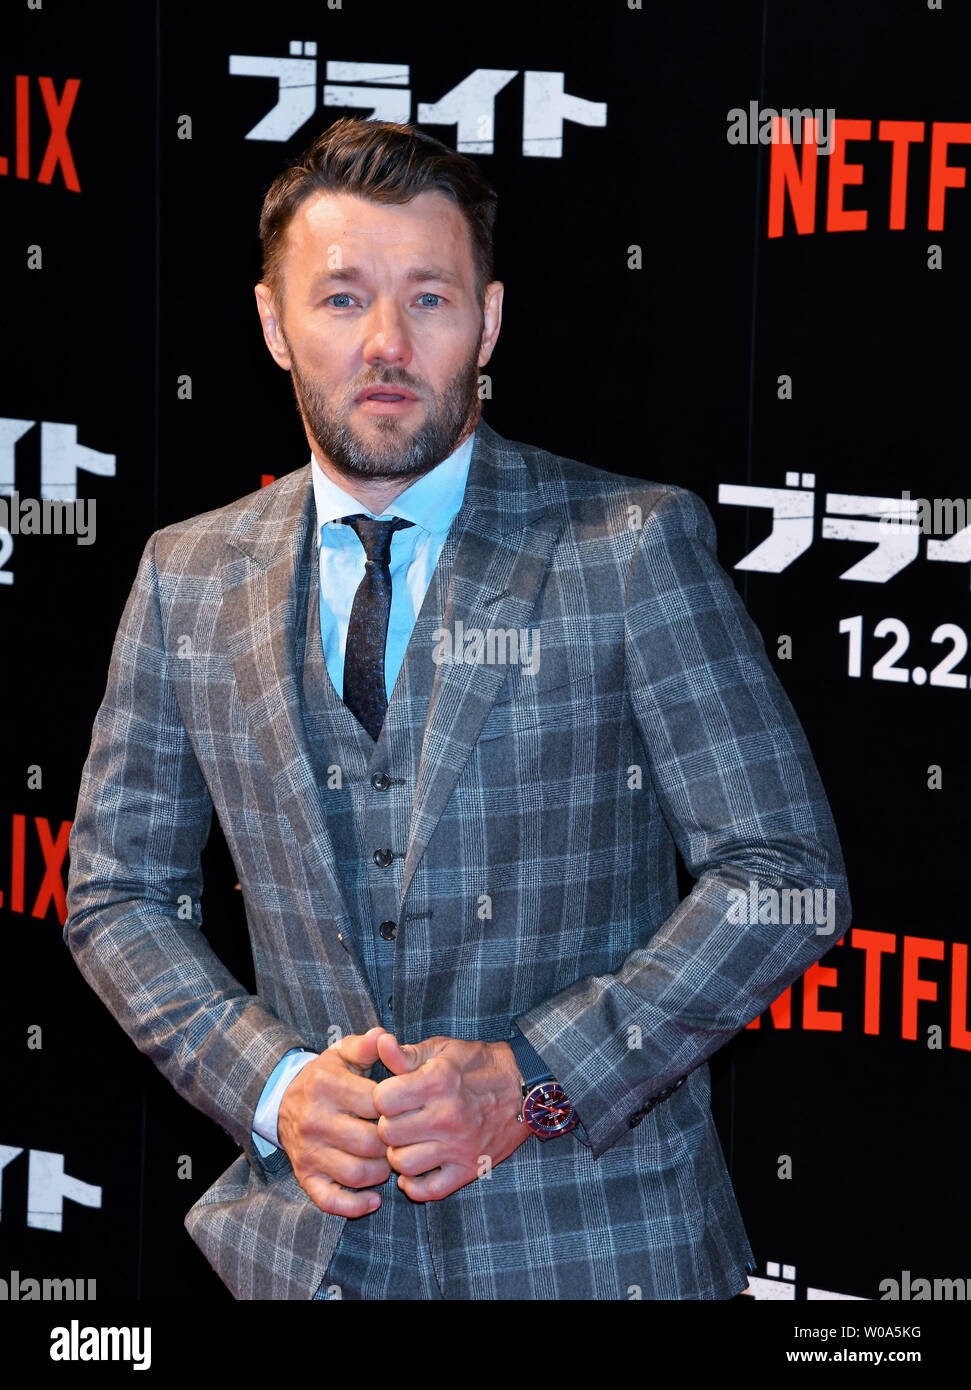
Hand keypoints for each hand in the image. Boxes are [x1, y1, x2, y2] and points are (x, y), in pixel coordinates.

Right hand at [276, 1026, 392, 1217]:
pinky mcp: (305, 1176)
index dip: (398, 1109)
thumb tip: (383, 1037)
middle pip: (371, 1143)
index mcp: (327, 1086)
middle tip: (400, 1138)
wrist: (281, 1099)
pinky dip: (355, 1205)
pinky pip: (331, 1200)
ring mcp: (309, 1152)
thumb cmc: (324, 1076)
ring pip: (358, 1174)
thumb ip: (365, 1045)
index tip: (405, 1109)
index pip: (378, 1104)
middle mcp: (315, 1120)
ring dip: (381, 1172)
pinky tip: (374, 1199)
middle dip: (393, 1143)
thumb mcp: (341, 1054)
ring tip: (388, 1159)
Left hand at [372, 1034, 530, 1201]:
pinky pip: (430, 1190)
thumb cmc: (479, 1064)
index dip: (381, 1096)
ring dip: (398, 1154)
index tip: (392, 1095)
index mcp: (438, 1082)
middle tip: (398, 1119)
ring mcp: (459, 1147)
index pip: (382, 1100)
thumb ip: (408, 1053)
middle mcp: (447, 1116)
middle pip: (388, 1133)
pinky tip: (414, 1170)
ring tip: (407, 1141)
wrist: (525, 1087)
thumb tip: (380, 1043)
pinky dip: (415, 1185)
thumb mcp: (443, 1049)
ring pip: (403, 1164)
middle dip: (387, 1124)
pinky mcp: (470, 1169)